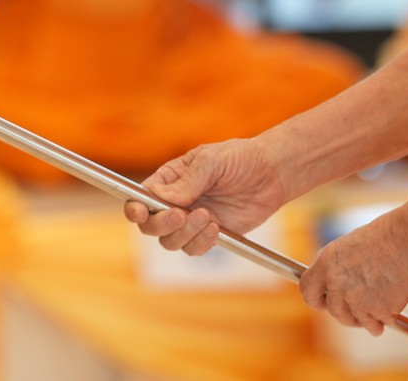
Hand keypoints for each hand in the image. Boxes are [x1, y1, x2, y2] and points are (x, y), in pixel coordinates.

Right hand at [124, 138, 288, 252]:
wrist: (272, 174)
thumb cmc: (240, 158)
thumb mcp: (213, 161)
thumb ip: (188, 180)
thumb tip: (162, 197)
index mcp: (169, 180)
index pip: (140, 197)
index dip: (135, 208)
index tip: (141, 212)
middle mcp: (175, 202)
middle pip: (150, 225)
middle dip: (162, 224)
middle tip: (181, 215)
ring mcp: (191, 221)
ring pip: (171, 241)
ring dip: (185, 234)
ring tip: (208, 217)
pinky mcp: (210, 235)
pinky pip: (194, 249)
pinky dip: (201, 243)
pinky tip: (217, 228)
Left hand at [299, 202, 407, 335]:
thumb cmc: (389, 234)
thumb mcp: (352, 244)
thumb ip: (339, 265)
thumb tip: (335, 281)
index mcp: (327, 263)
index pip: (308, 291)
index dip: (317, 299)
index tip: (325, 303)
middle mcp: (338, 283)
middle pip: (335, 312)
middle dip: (348, 314)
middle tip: (360, 312)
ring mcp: (358, 299)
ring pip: (359, 321)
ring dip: (370, 321)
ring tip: (380, 314)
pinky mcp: (379, 310)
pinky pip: (381, 322)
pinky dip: (388, 318)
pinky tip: (395, 306)